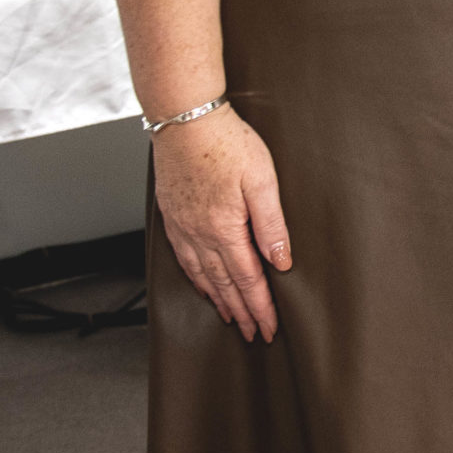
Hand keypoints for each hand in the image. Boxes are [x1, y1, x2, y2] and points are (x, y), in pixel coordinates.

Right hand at [151, 103, 291, 341]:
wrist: (185, 118)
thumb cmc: (226, 141)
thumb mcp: (261, 179)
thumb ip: (271, 223)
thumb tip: (281, 261)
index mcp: (224, 229)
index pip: (247, 280)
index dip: (260, 307)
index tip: (269, 328)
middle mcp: (199, 234)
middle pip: (224, 285)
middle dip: (242, 312)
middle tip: (254, 334)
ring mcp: (182, 226)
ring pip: (202, 276)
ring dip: (219, 300)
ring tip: (232, 318)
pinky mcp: (172, 215)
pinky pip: (184, 259)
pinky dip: (197, 279)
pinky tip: (203, 284)